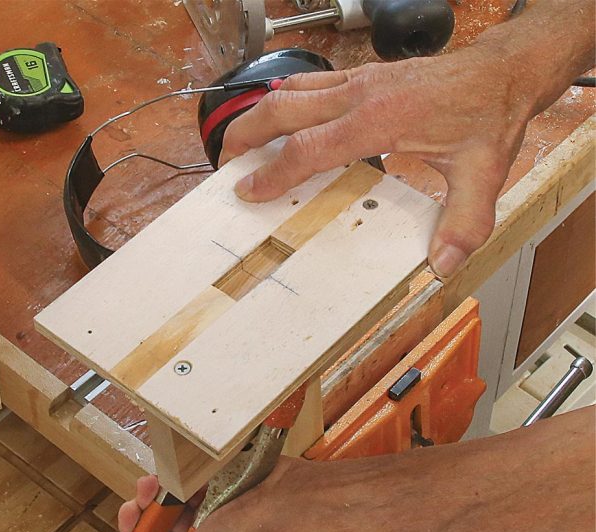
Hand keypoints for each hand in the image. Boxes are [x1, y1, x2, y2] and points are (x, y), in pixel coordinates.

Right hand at [220, 49, 534, 276]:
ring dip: (259, 115)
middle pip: (283, 108)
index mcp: (380, 120)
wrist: (501, 72)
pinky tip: (280, 118)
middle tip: (225, 164)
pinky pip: (310, 83)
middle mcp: (360, 95)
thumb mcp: (483, 174)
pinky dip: (285, 101)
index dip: (274, 171)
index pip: (310, 146)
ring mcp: (359, 81)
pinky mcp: (362, 77)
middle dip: (246, 135)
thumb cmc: (487, 116)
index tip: (248, 191)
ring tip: (240, 143)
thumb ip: (464, 222)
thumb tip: (443, 265)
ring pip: (291, 89)